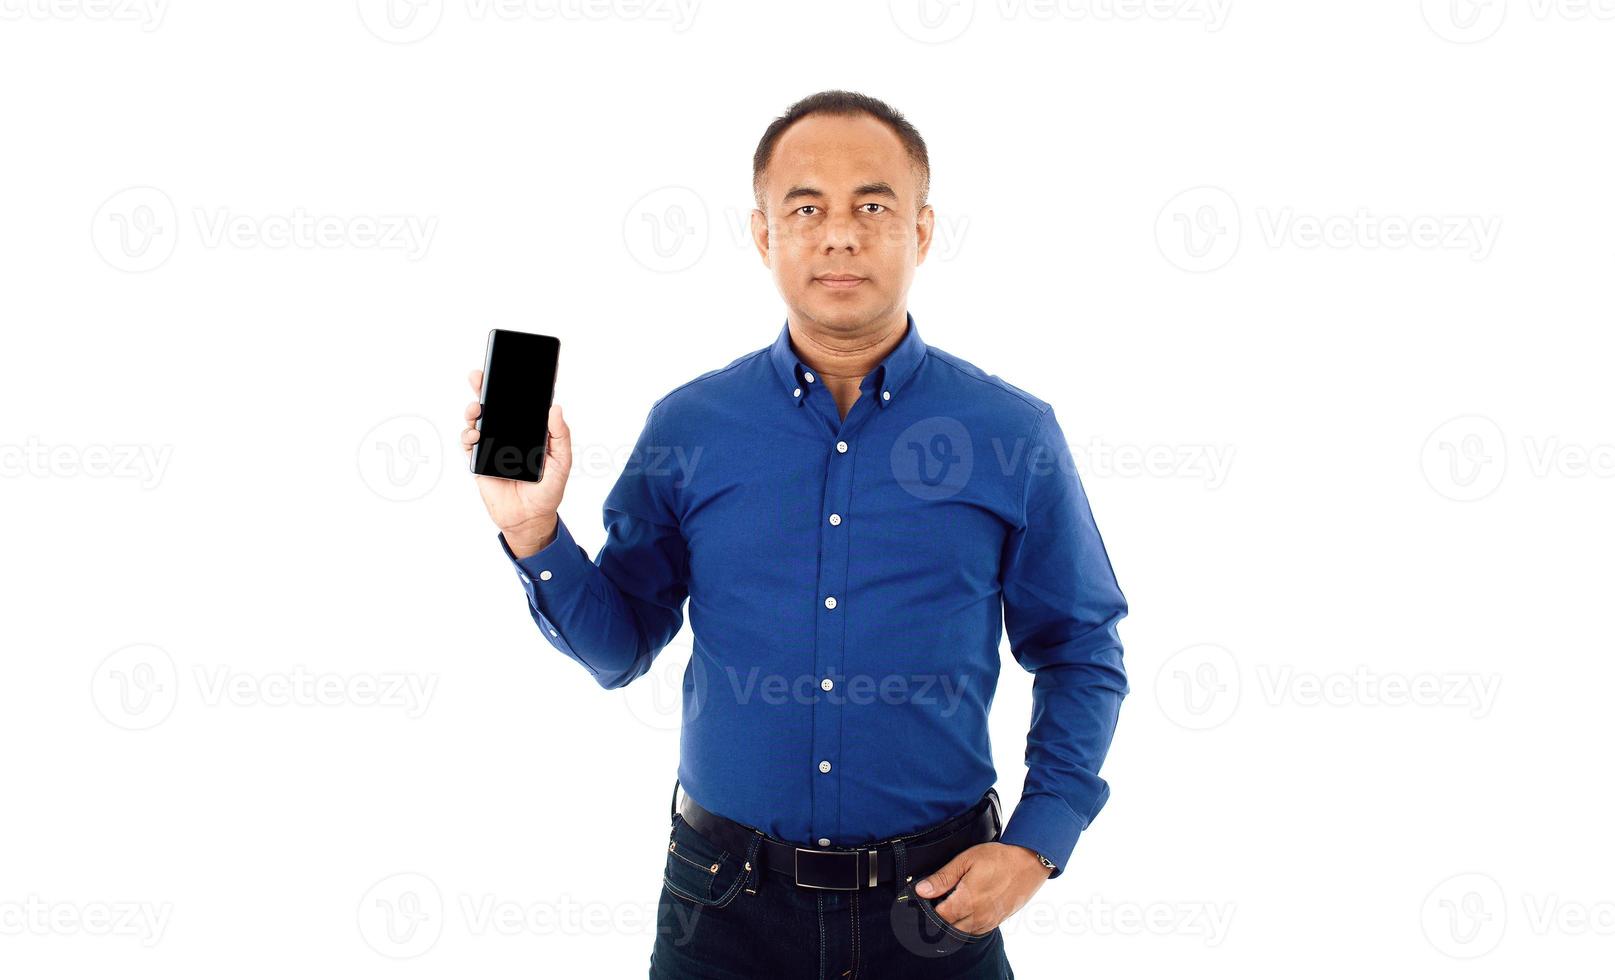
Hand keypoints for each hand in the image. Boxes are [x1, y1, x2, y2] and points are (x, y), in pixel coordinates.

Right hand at [462, 369, 571, 556]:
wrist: (530, 518)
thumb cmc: (548, 490)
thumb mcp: (562, 461)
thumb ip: (560, 435)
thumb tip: (555, 408)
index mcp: (528, 431)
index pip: (518, 404)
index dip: (513, 387)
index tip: (509, 368)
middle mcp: (508, 434)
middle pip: (493, 407)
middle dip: (484, 389)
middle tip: (478, 376)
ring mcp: (492, 446)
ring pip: (477, 421)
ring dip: (473, 411)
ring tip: (476, 409)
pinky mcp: (479, 462)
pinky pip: (469, 444)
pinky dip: (468, 436)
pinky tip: (474, 434)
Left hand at [912, 842, 1051, 934]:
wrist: (1029, 863)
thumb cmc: (999, 858)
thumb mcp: (967, 860)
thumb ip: (943, 878)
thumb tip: (921, 890)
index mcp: (966, 901)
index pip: (937, 916)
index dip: (930, 906)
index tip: (929, 895)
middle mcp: (977, 917)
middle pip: (948, 927)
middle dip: (941, 915)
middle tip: (942, 898)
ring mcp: (988, 922)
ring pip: (962, 932)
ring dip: (954, 921)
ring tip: (956, 901)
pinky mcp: (997, 922)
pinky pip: (976, 931)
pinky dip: (968, 923)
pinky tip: (969, 907)